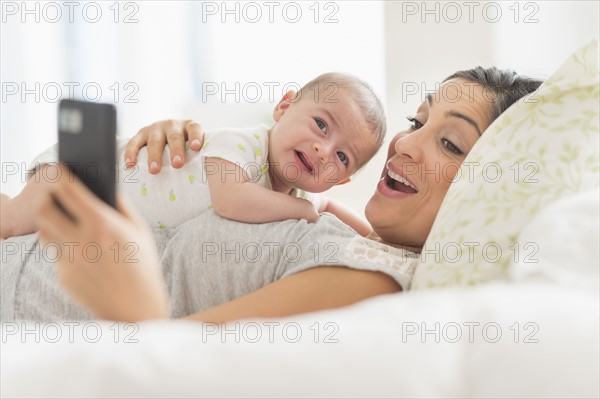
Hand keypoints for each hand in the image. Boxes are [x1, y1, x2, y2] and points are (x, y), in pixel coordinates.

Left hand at [36, 164, 168, 320]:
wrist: (137, 308)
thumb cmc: (143, 266)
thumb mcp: (141, 230)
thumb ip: (121, 205)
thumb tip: (105, 185)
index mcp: (103, 224)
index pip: (69, 191)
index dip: (60, 176)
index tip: (58, 169)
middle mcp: (82, 241)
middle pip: (44, 209)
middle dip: (46, 197)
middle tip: (53, 195)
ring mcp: (70, 260)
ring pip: (44, 231)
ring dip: (52, 223)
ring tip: (66, 221)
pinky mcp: (64, 277)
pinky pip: (56, 255)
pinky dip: (65, 248)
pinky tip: (83, 252)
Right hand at [124, 119, 204, 173]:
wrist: (167, 136)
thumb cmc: (186, 148)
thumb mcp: (194, 148)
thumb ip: (200, 156)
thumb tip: (213, 180)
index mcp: (189, 126)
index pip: (195, 128)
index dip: (196, 137)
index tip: (197, 147)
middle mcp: (173, 125)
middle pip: (174, 137)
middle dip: (176, 150)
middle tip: (178, 164)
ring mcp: (156, 128)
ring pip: (155, 141)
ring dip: (154, 156)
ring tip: (155, 170)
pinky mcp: (141, 134)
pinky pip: (134, 143)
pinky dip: (131, 153)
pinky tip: (130, 164)